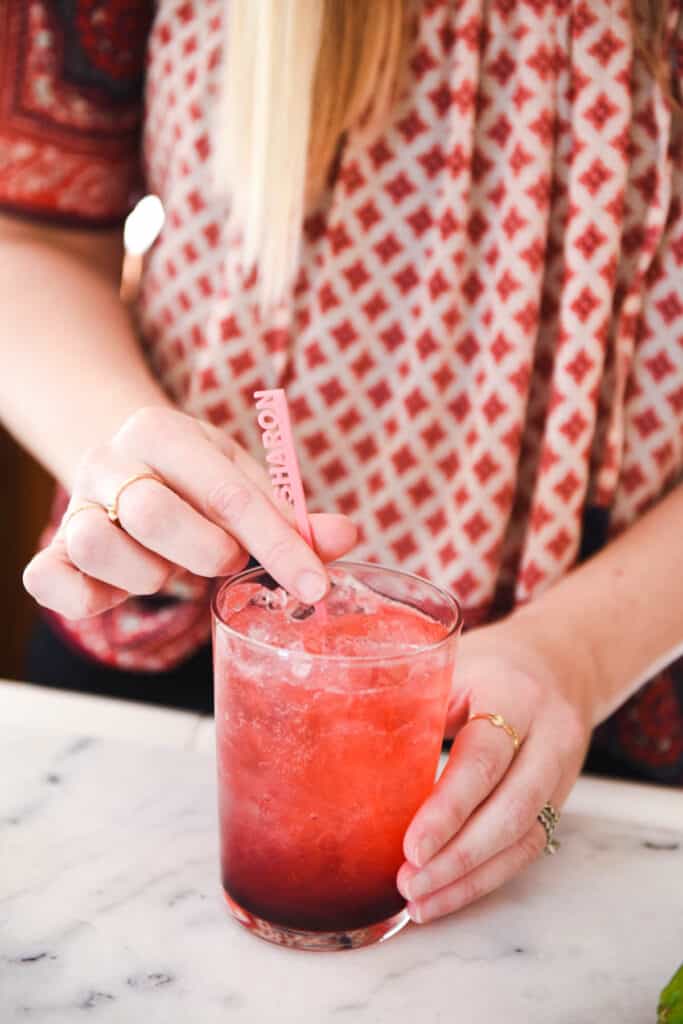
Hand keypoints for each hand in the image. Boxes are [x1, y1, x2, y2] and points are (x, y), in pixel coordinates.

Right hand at [23, 406, 356, 617]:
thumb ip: (291, 517)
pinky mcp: (54, 551)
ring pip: (101, 547)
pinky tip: (118, 594)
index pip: (228, 493)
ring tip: (168, 567)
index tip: (316, 586)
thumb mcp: (243, 483)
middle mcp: (110, 461)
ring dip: (151, 574)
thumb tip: (346, 536)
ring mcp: (74, 506)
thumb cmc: (195, 480)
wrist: (126, 463)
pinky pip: (49, 581)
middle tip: (222, 556)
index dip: (279, 547)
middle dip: (206, 551)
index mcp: (161, 431)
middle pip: (153, 513)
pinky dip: (84, 597)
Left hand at [397, 612, 594, 922]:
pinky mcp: (557, 802)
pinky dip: (484, 879)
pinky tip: (445, 895)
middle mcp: (549, 737)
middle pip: (510, 809)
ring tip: (418, 900)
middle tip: (407, 880)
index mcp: (515, 694)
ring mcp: (560, 775)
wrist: (563, 663)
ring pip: (523, 839)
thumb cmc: (494, 661)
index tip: (411, 846)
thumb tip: (331, 721)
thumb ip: (411, 694)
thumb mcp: (455, 661)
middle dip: (457, 855)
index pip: (486, 757)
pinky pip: (527, 850)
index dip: (450, 806)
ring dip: (469, 877)